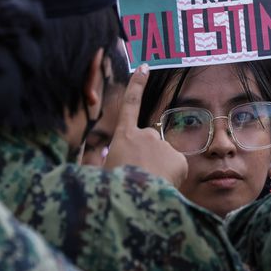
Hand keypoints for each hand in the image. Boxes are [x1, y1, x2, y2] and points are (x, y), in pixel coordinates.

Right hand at [103, 64, 187, 186]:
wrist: (133, 203)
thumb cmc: (112, 191)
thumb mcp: (96, 174)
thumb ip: (94, 160)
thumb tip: (92, 154)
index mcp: (123, 136)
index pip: (130, 104)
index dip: (137, 84)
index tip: (144, 67)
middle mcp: (145, 135)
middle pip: (150, 144)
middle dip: (148, 160)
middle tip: (140, 182)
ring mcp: (163, 145)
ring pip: (163, 158)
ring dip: (159, 171)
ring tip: (149, 188)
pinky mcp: (178, 158)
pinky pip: (176, 168)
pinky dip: (171, 178)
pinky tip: (162, 188)